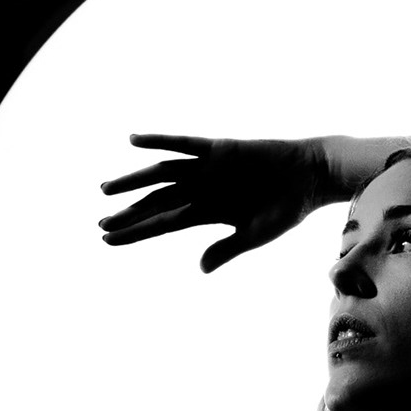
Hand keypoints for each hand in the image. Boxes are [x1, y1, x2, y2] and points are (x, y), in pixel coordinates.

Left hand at [98, 134, 329, 272]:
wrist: (310, 177)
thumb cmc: (286, 209)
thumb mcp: (254, 234)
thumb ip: (226, 249)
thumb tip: (199, 269)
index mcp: (206, 213)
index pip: (162, 223)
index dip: (135, 232)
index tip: (106, 240)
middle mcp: (200, 189)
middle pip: (155, 201)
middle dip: (128, 212)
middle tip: (100, 222)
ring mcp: (206, 168)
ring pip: (161, 174)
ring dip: (133, 180)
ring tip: (106, 190)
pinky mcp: (218, 148)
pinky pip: (183, 143)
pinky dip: (160, 141)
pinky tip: (134, 140)